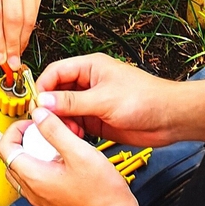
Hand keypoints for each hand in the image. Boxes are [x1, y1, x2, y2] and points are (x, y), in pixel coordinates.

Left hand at [0, 108, 137, 205]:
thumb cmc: (102, 193)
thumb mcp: (80, 153)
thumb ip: (56, 131)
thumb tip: (39, 114)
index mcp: (35, 177)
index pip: (6, 148)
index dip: (15, 129)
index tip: (32, 122)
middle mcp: (34, 190)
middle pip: (13, 159)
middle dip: (24, 139)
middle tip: (42, 130)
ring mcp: (42, 198)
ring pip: (26, 169)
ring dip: (35, 152)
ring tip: (56, 144)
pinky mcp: (52, 201)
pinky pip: (39, 180)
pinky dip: (45, 165)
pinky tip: (66, 159)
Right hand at [35, 54, 182, 146]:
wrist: (170, 118)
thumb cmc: (146, 98)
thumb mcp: (104, 99)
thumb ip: (72, 102)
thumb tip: (44, 102)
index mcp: (90, 67)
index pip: (56, 71)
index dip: (43, 86)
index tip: (35, 104)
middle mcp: (89, 83)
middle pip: (57, 91)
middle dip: (50, 107)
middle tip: (46, 122)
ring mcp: (93, 102)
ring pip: (65, 110)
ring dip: (61, 121)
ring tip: (65, 131)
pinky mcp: (98, 119)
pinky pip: (76, 123)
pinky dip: (71, 131)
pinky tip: (74, 138)